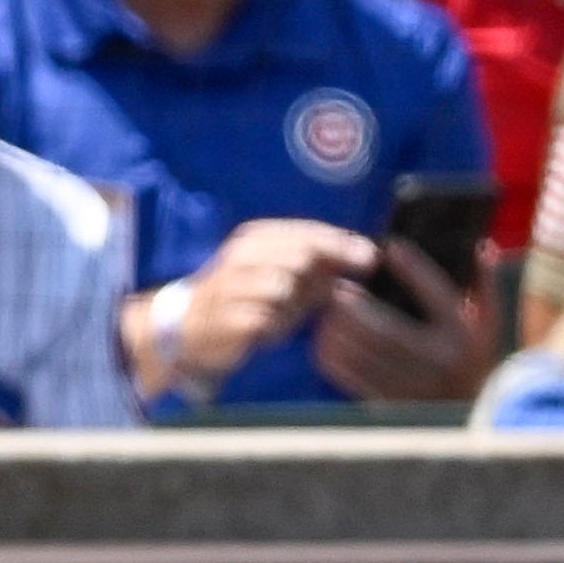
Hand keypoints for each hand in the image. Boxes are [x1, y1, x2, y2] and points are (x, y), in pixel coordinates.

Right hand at [159, 217, 360, 396]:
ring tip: (291, 312)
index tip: (372, 257)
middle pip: (300, 255)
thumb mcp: (287, 277)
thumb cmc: (250, 298)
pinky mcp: (227, 317)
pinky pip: (267, 318)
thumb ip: (323, 265)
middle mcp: (241, 255)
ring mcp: (231, 284)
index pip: (307, 233)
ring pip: (284, 285)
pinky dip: (276, 324)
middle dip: (326, 269)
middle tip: (337, 287)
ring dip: (297, 302)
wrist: (191, 327)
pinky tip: (270, 329)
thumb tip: (367, 255)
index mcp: (256, 238)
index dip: (343, 243)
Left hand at [314, 235, 492, 401]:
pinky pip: (353, 376)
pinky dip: (333, 354)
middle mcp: (441, 363)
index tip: (391, 246)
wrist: (470, 415)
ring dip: (339, 328)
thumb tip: (483, 247)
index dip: (415, 268)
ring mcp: (415, 386)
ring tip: (328, 308)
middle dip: (356, 306)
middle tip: (337, 286)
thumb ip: (485, 288)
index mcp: (465, 338)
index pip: (439, 296)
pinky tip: (324, 336)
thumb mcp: (487, 326)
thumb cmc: (472, 358)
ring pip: (365, 353)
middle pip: (388, 329)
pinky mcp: (392, 403)